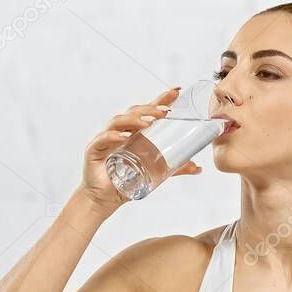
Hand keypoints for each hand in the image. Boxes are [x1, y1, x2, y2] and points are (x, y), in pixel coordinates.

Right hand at [79, 86, 203, 214]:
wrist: (104, 199)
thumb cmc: (125, 181)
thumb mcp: (156, 173)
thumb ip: (175, 169)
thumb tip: (197, 168)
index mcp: (134, 133)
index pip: (148, 112)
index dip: (161, 100)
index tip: (176, 91)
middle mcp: (120, 132)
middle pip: (134, 112)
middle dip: (150, 109)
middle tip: (165, 111)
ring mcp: (106, 138)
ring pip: (119, 121)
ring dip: (134, 119)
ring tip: (149, 123)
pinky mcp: (94, 149)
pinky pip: (104, 138)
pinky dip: (114, 136)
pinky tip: (126, 137)